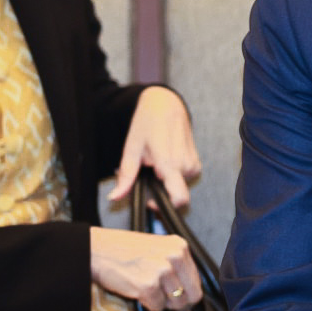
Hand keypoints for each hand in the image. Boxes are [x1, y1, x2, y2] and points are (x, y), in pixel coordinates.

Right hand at [89, 226, 199, 310]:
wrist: (96, 250)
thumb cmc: (125, 250)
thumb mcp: (158, 247)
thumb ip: (176, 264)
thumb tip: (190, 291)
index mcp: (180, 246)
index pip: (196, 281)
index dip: (186, 291)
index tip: (176, 294)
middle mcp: (175, 256)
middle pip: (191, 295)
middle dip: (178, 301)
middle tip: (162, 297)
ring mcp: (162, 271)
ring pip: (175, 303)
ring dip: (161, 301)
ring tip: (146, 287)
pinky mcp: (148, 285)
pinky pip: (157, 307)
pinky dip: (147, 304)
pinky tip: (137, 290)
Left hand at [109, 86, 200, 207]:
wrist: (166, 104)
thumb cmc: (148, 123)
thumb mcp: (131, 149)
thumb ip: (126, 177)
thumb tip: (115, 197)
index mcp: (169, 163)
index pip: (179, 198)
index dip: (163, 206)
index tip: (151, 200)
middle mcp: (185, 165)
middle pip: (174, 194)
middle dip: (159, 188)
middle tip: (147, 171)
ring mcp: (193, 163)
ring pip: (179, 186)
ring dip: (166, 180)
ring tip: (155, 162)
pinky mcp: (196, 162)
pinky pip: (185, 178)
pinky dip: (174, 174)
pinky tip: (166, 159)